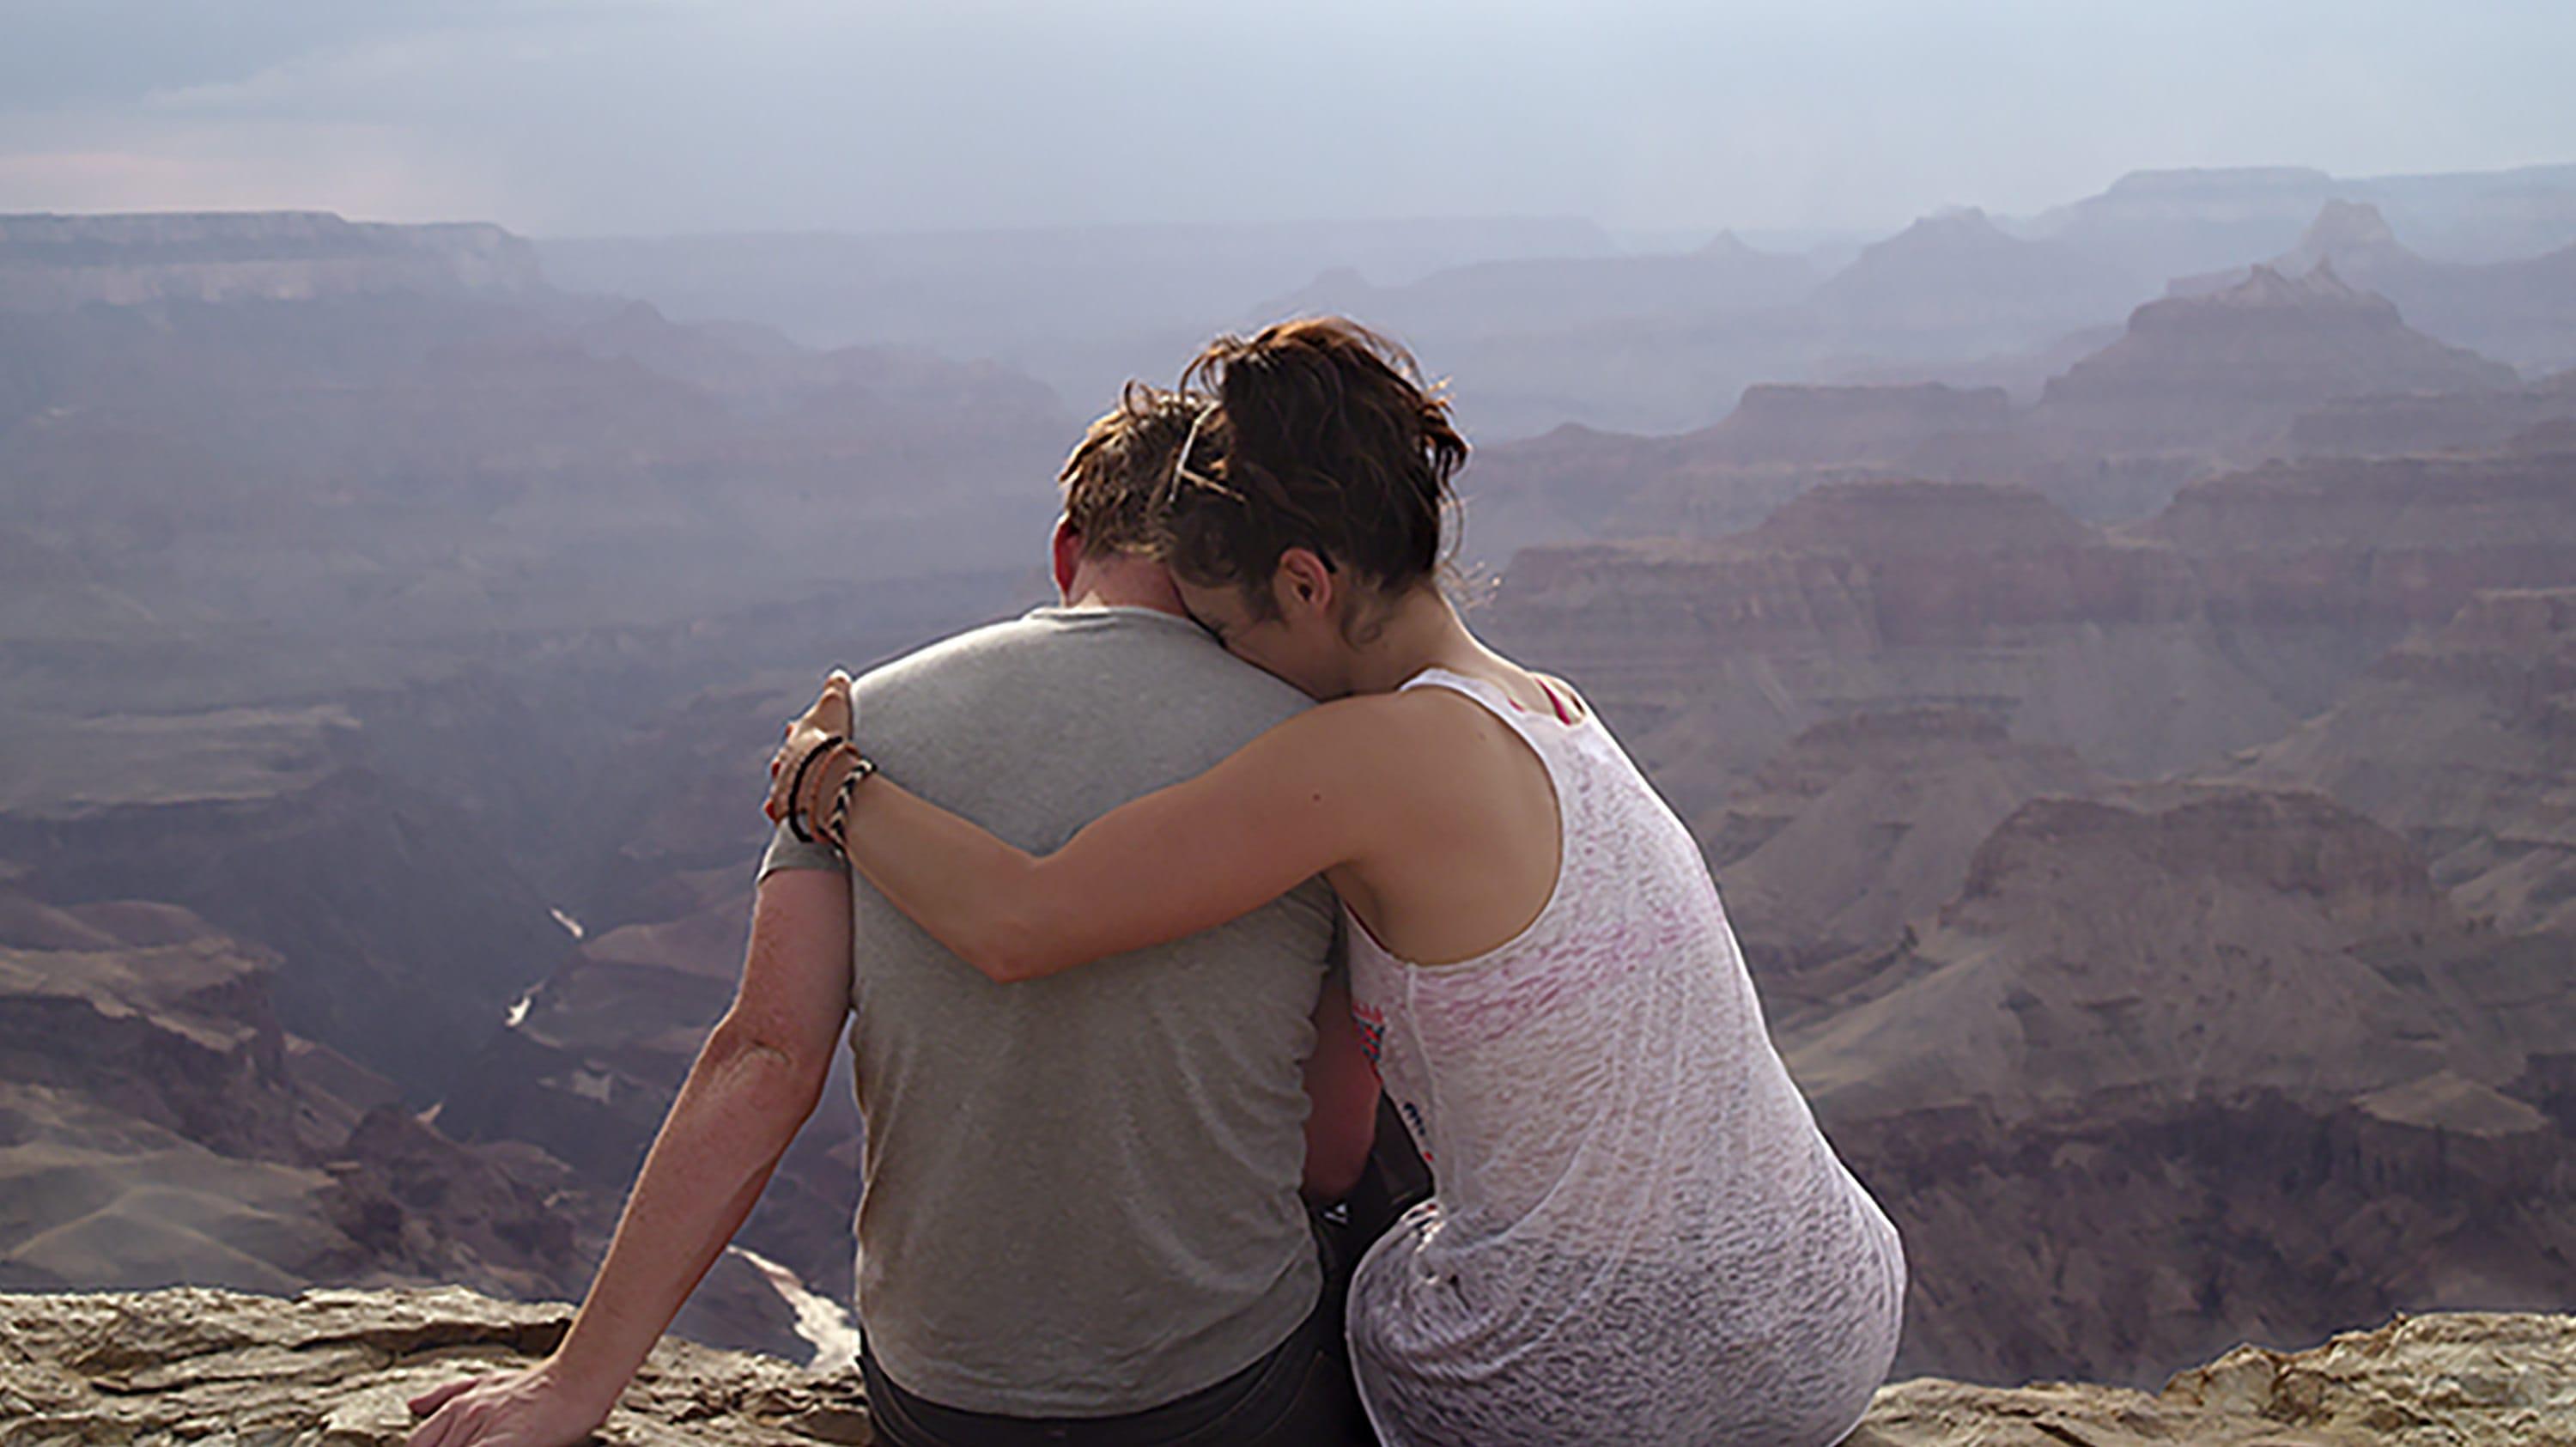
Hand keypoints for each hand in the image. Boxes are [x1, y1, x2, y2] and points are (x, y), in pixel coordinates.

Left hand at [404, 1359, 611, 1446]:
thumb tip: (413, 1406)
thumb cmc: (540, 1383)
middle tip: (473, 1443)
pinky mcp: (500, 1443)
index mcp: (457, 1406)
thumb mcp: (487, 1381)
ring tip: (486, 1445)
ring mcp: (481, 1430)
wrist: (578, 1378)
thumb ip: (447, 1394)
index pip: (418, 1442)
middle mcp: (463, 1418)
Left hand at [764, 670, 854, 826]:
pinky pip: (780, 810)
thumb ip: (836, 689)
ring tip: (796, 788)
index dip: (800, 730)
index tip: (795, 729)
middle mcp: (786, 761)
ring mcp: (784, 786)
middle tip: (800, 763)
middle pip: (786, 759)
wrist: (819, 776)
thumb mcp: (834, 706)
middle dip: (792, 760)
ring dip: (787, 784)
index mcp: (798, 737)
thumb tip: (838, 675)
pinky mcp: (785, 809)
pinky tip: (777, 811)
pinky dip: (779, 809)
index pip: (797, 731)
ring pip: (782, 784)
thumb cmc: (829, 740)